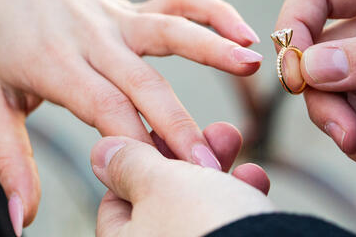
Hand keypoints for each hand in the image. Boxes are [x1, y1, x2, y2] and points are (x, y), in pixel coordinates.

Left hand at [0, 0, 262, 231]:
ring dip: (213, 48)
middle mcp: (95, 39)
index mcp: (57, 66)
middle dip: (180, 125)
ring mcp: (119, 17)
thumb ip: (9, 160)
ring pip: (171, 30)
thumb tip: (24, 220)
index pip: (106, 110)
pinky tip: (244, 32)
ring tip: (251, 64)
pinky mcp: (136, 5)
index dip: (140, 146)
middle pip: (144, 83)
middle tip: (211, 164)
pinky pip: (180, 0)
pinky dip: (214, 11)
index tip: (168, 181)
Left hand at [91, 125, 272, 236]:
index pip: (116, 197)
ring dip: (219, 168)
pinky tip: (255, 177)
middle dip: (187, 156)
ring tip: (233, 142)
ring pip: (198, 204)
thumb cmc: (207, 223)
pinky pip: (226, 220)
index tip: (162, 135)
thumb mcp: (161, 182)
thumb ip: (130, 163)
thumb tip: (101, 152)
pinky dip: (239, 194)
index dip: (141, 159)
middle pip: (162, 197)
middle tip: (206, 132)